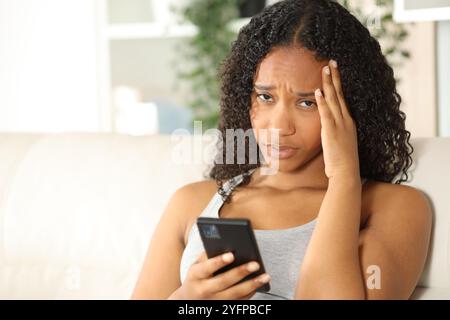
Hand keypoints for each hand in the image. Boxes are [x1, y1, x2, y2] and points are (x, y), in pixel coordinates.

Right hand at [170, 251, 270, 299]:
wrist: (189, 300)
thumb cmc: (197, 276)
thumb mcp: (196, 265)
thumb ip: (208, 255)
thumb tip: (228, 245)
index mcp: (195, 276)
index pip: (206, 268)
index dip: (218, 262)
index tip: (231, 255)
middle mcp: (203, 290)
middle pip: (223, 282)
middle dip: (240, 272)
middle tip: (255, 264)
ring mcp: (214, 301)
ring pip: (235, 294)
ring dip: (252, 285)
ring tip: (265, 275)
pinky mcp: (223, 307)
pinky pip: (239, 301)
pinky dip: (250, 292)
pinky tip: (260, 283)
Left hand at [315, 60, 359, 180]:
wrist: (346, 173)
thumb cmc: (342, 161)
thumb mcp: (339, 143)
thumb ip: (334, 133)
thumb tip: (328, 129)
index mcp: (348, 122)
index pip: (342, 99)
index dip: (338, 84)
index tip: (335, 71)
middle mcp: (346, 120)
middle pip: (339, 94)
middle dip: (335, 77)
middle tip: (331, 62)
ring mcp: (340, 125)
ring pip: (334, 100)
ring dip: (329, 83)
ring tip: (325, 69)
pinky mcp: (331, 132)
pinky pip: (326, 113)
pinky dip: (322, 102)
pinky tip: (318, 91)